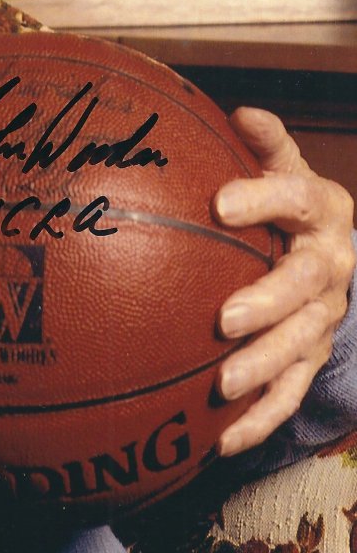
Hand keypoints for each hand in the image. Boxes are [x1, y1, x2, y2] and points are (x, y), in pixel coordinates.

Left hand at [214, 107, 354, 456]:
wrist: (331, 245)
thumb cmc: (286, 198)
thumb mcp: (282, 163)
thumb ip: (265, 143)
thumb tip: (242, 111)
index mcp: (322, 207)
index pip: (296, 197)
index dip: (261, 198)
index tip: (219, 202)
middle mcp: (334, 264)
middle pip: (306, 287)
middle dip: (268, 303)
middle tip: (223, 318)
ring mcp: (327, 315)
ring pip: (302, 346)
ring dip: (263, 368)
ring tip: (221, 385)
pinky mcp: (315, 357)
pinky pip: (292, 394)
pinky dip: (260, 419)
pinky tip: (221, 440)